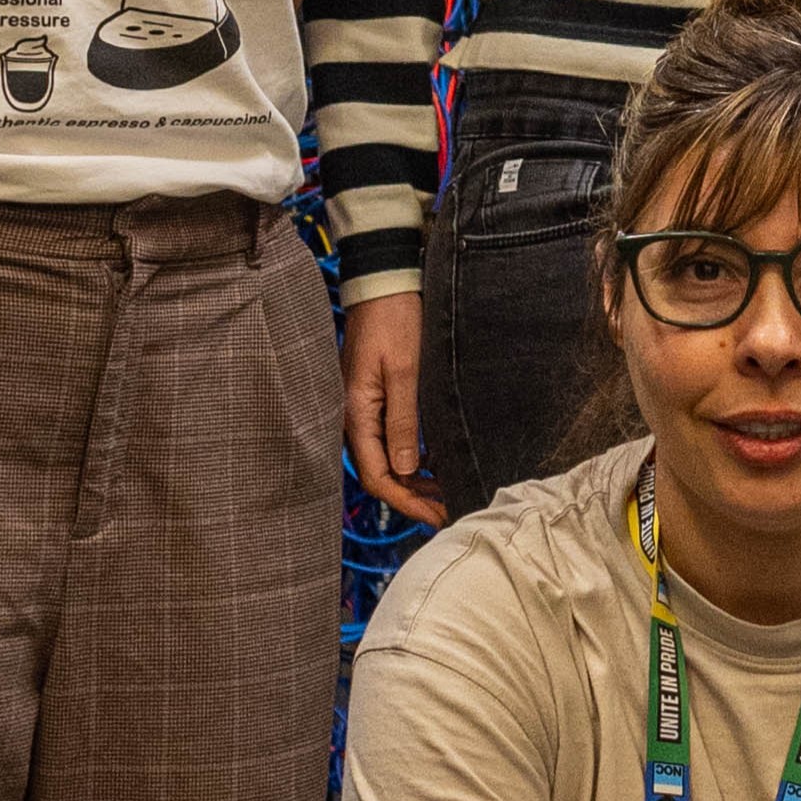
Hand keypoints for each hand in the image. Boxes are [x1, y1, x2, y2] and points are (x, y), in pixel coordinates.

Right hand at [344, 291, 445, 524]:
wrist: (382, 284)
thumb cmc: (394, 320)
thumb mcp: (405, 372)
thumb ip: (404, 422)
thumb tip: (407, 469)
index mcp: (356, 413)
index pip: (377, 476)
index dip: (407, 502)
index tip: (437, 516)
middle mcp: (353, 416)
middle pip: (379, 474)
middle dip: (412, 497)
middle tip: (448, 510)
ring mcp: (361, 409)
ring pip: (385, 460)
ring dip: (413, 479)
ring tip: (445, 491)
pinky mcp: (371, 400)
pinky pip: (387, 440)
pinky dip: (410, 457)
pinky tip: (433, 462)